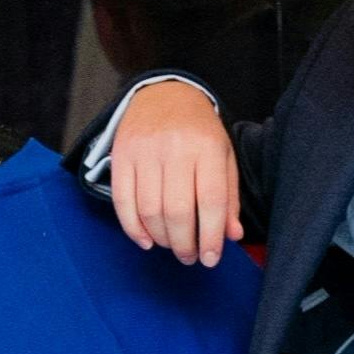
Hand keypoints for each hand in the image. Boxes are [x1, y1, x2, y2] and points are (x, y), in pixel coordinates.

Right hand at [105, 80, 239, 266]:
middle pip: (177, 211)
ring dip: (162, 239)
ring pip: (149, 211)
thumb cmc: (199, 132)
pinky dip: (133, 229)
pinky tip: (147, 241)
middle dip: (185, 244)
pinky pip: (123, 202)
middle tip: (190, 257)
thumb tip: (231, 236)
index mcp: (207, 148)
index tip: (211, 258)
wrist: (164, 94)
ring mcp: (144, 152)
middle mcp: (175, 148)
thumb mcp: (224, 157)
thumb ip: (228, 197)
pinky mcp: (121, 156)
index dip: (211, 236)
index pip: (210, 201)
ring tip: (172, 246)